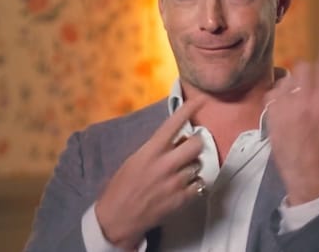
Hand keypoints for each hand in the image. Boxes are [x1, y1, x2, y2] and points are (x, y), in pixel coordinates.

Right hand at [95, 97, 206, 248]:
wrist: (118, 217)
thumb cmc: (122, 186)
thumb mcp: (135, 160)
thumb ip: (157, 149)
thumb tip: (178, 139)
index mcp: (150, 151)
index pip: (174, 124)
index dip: (188, 109)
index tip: (200, 100)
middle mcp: (165, 165)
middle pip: (197, 144)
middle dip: (196, 143)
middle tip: (189, 148)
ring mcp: (175, 183)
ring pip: (198, 165)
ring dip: (193, 166)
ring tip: (179, 173)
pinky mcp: (181, 200)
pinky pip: (200, 185)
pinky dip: (195, 184)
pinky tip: (183, 187)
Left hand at [264, 42, 318, 205]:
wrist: (307, 175)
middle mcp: (302, 103)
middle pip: (301, 68)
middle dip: (304, 73)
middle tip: (306, 85)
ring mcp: (284, 109)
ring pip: (284, 81)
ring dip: (289, 86)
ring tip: (293, 103)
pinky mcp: (270, 117)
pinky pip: (272, 95)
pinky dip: (277, 97)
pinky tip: (282, 109)